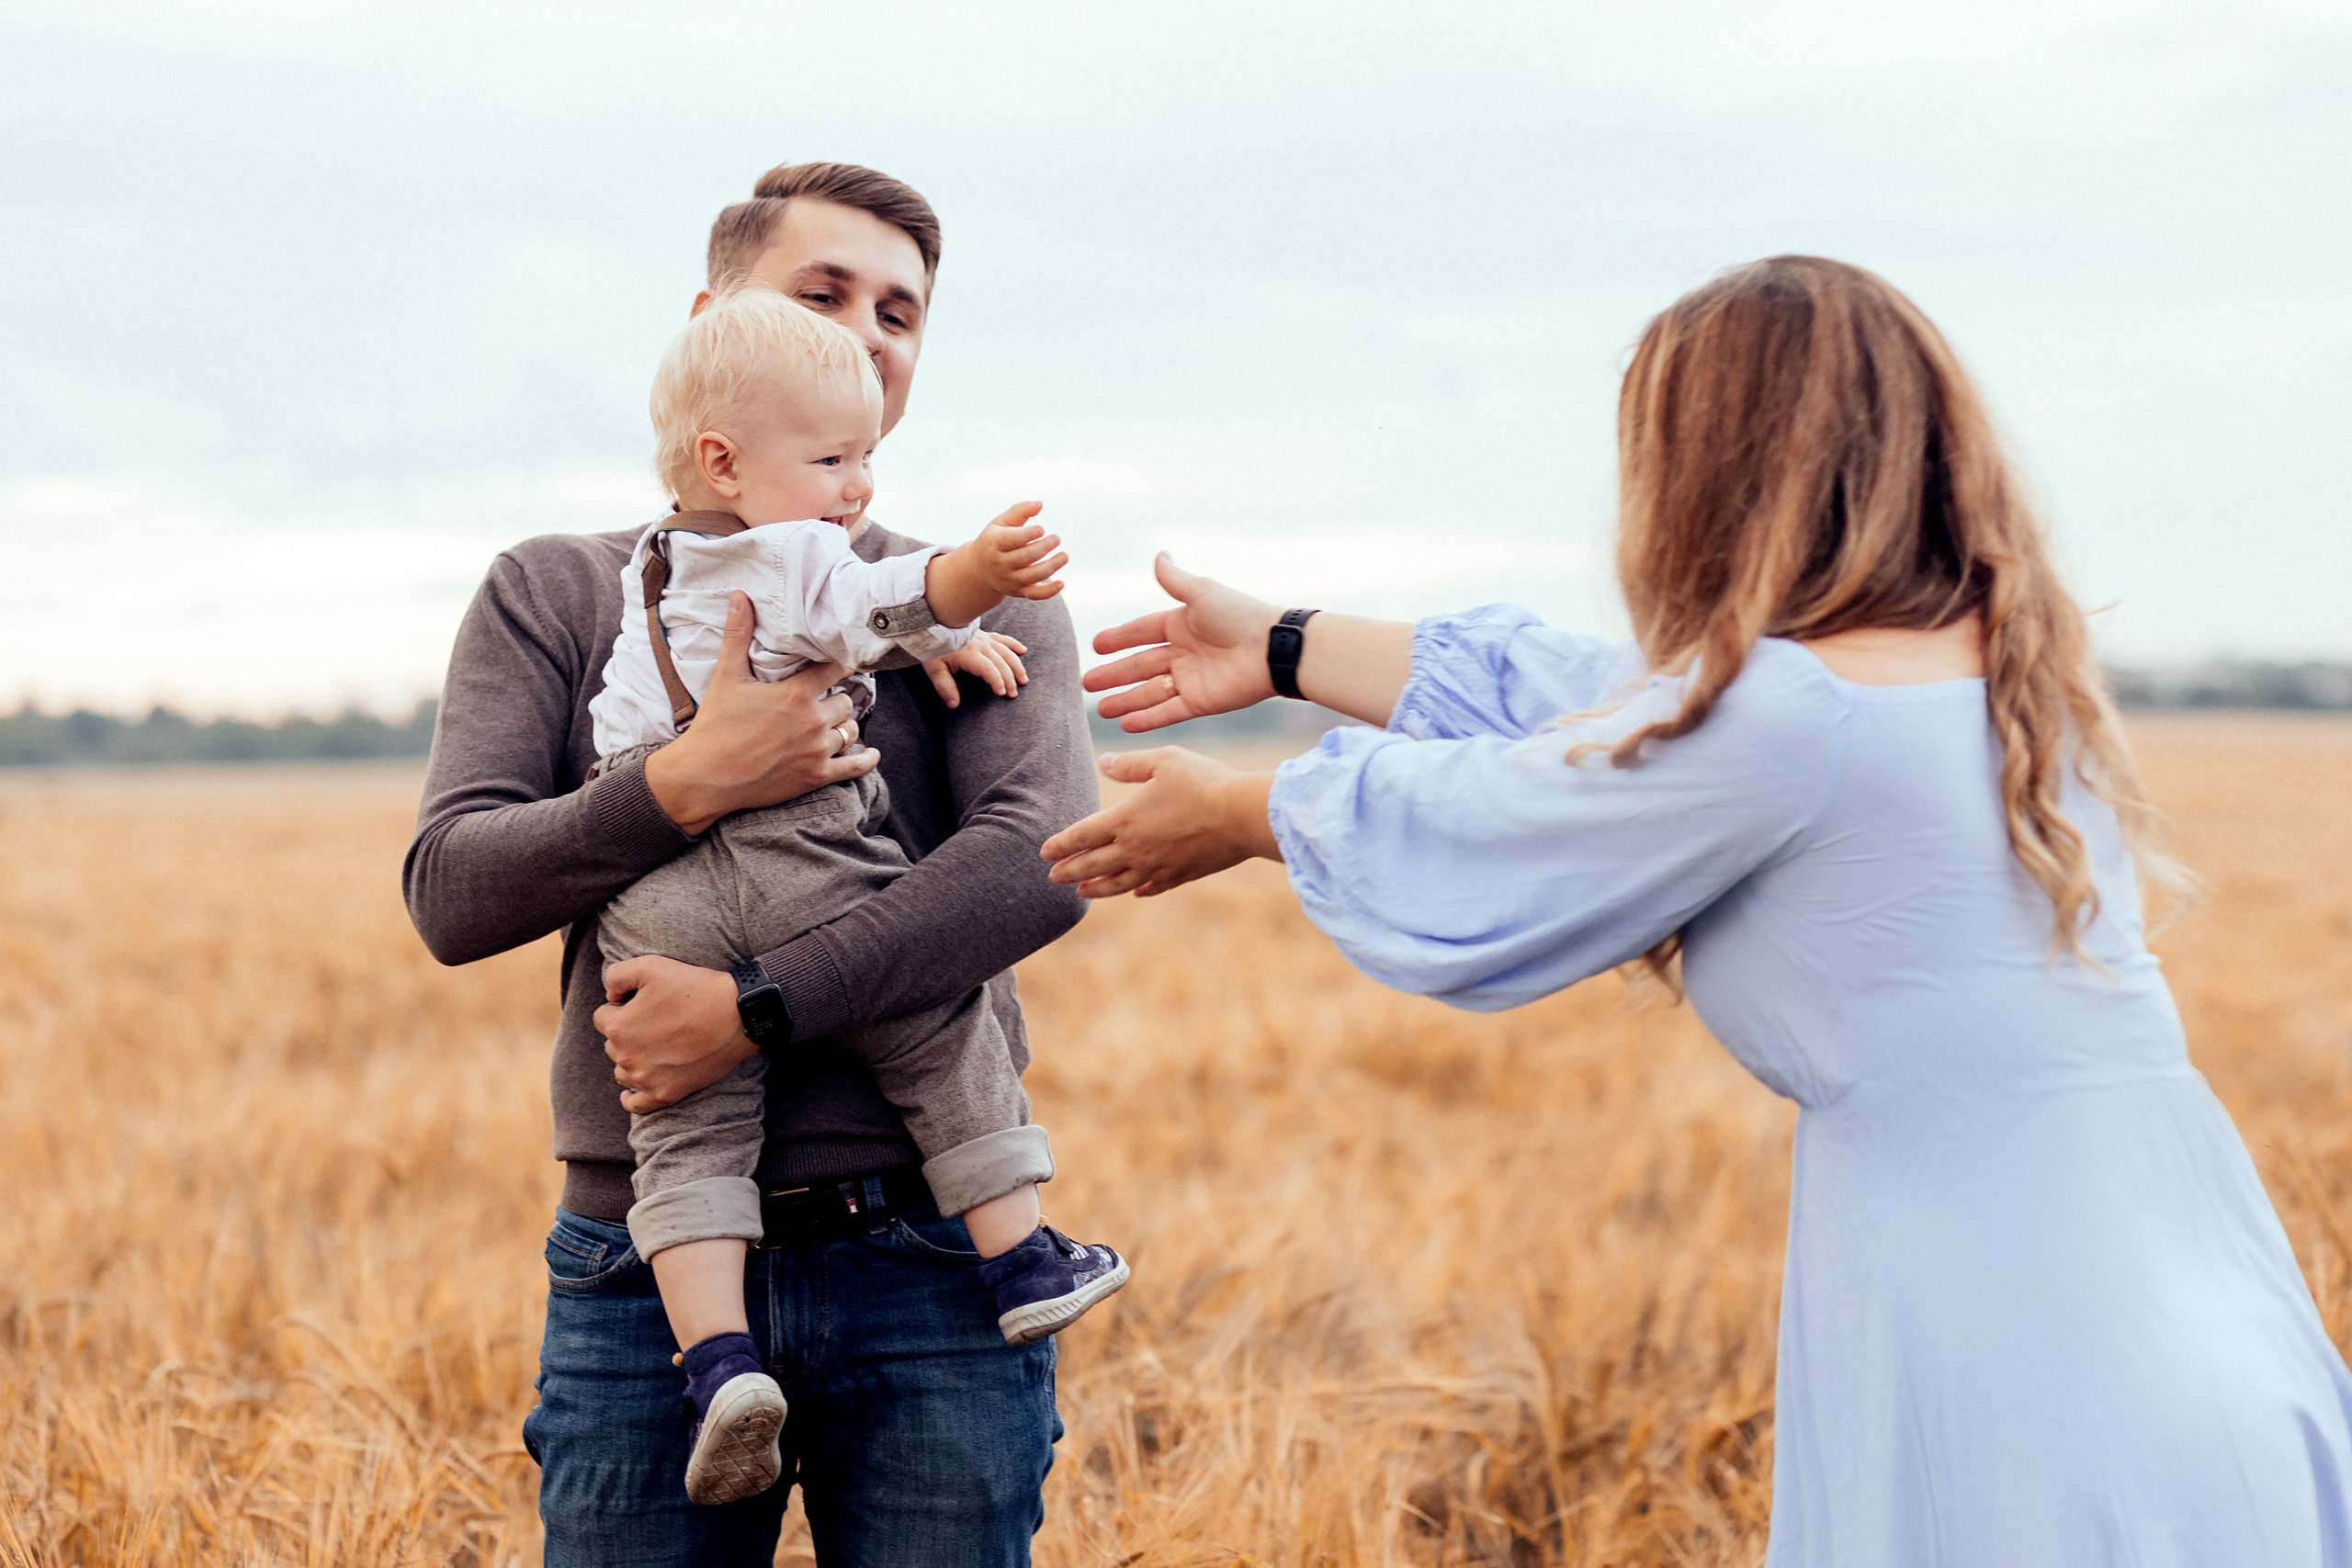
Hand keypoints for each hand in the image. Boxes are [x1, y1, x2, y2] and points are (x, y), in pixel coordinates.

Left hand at [595, 955, 758, 1112]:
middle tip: (658, 1022)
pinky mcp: (666, 1094)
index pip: (602, 1017)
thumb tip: (610, 997)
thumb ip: (616, 976)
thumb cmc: (696, 987)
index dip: (621, 1006)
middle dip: (627, 1032)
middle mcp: (626, 1057)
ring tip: (657, 1046)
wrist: (738, 1015)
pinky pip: (635, 1105)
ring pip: (621, 1072)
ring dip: (632, 1060)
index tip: (644, 1003)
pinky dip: (631, 1097)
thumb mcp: (650, 965)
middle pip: (611, 1045)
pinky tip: (636, 1088)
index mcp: (619, 1026)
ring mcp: (646, 1079)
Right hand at [643, 591, 877, 835]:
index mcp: (796, 694)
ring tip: (836, 720)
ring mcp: (817, 751)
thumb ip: (737, 635)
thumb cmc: (714, 725)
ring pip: (851, 730)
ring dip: (845, 724)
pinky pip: (853, 767)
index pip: (835, 668)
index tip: (845, 658)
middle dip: (838, 697)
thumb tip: (739, 595)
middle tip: (831, 695)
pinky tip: (872, 753)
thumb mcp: (726, 677)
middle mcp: (813, 721)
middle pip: (846, 701)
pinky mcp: (816, 776)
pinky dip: (865, 760)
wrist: (705, 777)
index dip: (841, 662)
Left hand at [920, 631, 1031, 707]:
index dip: (997, 681)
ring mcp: (985, 639)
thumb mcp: (935, 669)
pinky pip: (1003, 639)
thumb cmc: (933, 647)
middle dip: (1010, 679)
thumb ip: (945, 687)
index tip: (1001, 693)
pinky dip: (1014, 644)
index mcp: (969, 654)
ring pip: (1007, 652)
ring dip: (1016, 666)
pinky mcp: (985, 634)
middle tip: (1013, 694)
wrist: (933, 622)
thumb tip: (953, 705)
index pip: (988, 669)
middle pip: (1001, 663)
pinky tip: (1023, 651)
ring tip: (1024, 680)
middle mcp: (981, 645)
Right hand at [969, 502, 1067, 601]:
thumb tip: (1040, 504)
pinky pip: (1034, 595)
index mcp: (994, 543)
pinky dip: (1049, 592)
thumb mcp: (1001, 522)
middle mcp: (1000, 563)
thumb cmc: (995, 539)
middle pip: (1024, 557)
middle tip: (1057, 538)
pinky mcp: (1018, 591)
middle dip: (1043, 548)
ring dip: (1051, 566)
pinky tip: (1062, 583)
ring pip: (1032, 576)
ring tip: (1064, 556)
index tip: (1042, 529)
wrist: (980, 569)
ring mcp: (1009, 579)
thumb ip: (1020, 511)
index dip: (1028, 534)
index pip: (1011, 540)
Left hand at [1039, 747, 1279, 897]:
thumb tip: (1104, 763)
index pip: (1082, 835)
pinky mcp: (1181, 876)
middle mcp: (1135, 849)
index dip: (1061, 844)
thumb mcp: (1164, 760)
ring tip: (1082, 892)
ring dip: (1096, 888)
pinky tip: (1134, 892)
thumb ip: (1130, 764)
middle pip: (1093, 864)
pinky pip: (1152, 887)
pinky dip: (1139, 890)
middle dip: (1070, 871)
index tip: (1044, 851)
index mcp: (1125, 819)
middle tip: (1053, 877)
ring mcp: (1158, 866)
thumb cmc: (1203, 782)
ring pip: (1118, 883)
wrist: (1242, 816)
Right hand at [1084, 554, 1281, 732]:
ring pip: (1149, 692)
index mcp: (1182, 624)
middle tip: (1086, 684)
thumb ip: (1174, 580)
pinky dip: (1147, 718)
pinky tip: (1125, 724)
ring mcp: (1191, 679)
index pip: (1142, 632)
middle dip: (1114, 675)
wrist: (1272, 648)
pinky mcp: (1201, 702)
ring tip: (1098, 708)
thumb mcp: (1201, 592)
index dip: (1119, 639)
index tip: (1095, 646)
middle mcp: (1184, 652)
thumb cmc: (1239, 615)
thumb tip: (1159, 554)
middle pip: (1140, 665)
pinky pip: (1168, 711)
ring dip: (1125, 700)